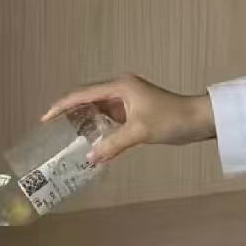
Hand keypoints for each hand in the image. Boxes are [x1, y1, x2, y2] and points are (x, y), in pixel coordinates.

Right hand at [43, 76, 215, 165]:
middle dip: (70, 113)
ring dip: (84, 121)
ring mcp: (128, 99)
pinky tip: (91, 140)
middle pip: (87, 98)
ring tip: (67, 137)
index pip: (82, 94)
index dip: (61, 106)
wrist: (200, 119)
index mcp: (120, 86)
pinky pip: (110, 117)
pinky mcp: (135, 109)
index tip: (45, 119)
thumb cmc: (172, 119)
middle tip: (52, 131)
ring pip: (98, 108)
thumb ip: (112, 145)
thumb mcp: (140, 132)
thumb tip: (88, 159)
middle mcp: (121, 88)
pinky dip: (99, 127)